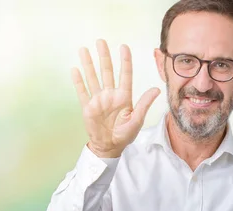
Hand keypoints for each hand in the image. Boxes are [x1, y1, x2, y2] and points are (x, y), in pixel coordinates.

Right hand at [71, 39, 159, 157]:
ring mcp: (98, 99)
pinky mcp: (88, 107)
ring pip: (93, 78)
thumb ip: (144, 103)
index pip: (125, 75)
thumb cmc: (126, 134)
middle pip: (107, 71)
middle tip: (101, 41)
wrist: (110, 146)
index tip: (124, 46)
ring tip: (84, 49)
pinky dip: (78, 81)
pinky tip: (75, 69)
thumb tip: (157, 89)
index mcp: (124, 97)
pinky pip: (82, 92)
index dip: (125, 61)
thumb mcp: (137, 119)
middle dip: (104, 56)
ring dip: (88, 64)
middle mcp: (111, 95)